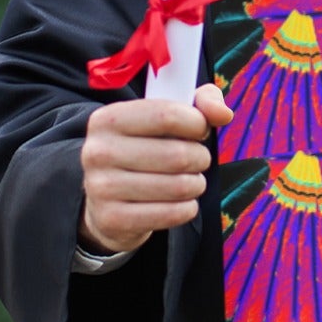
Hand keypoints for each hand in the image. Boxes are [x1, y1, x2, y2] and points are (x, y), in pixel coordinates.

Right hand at [78, 82, 233, 254]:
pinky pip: (171, 214)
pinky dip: (187, 208)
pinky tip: (180, 202)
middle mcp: (98, 151)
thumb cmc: (146, 148)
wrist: (107, 199)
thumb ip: (201, 102)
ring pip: (178, 186)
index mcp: (108, 118)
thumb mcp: (168, 115)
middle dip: (200, 158)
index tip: (200, 130)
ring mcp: (101, 187)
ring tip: (189, 181)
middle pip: (177, 155)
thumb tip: (223, 114)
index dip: (197, 123)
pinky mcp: (111, 219)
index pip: (167, 115)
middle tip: (197, 160)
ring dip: (196, 184)